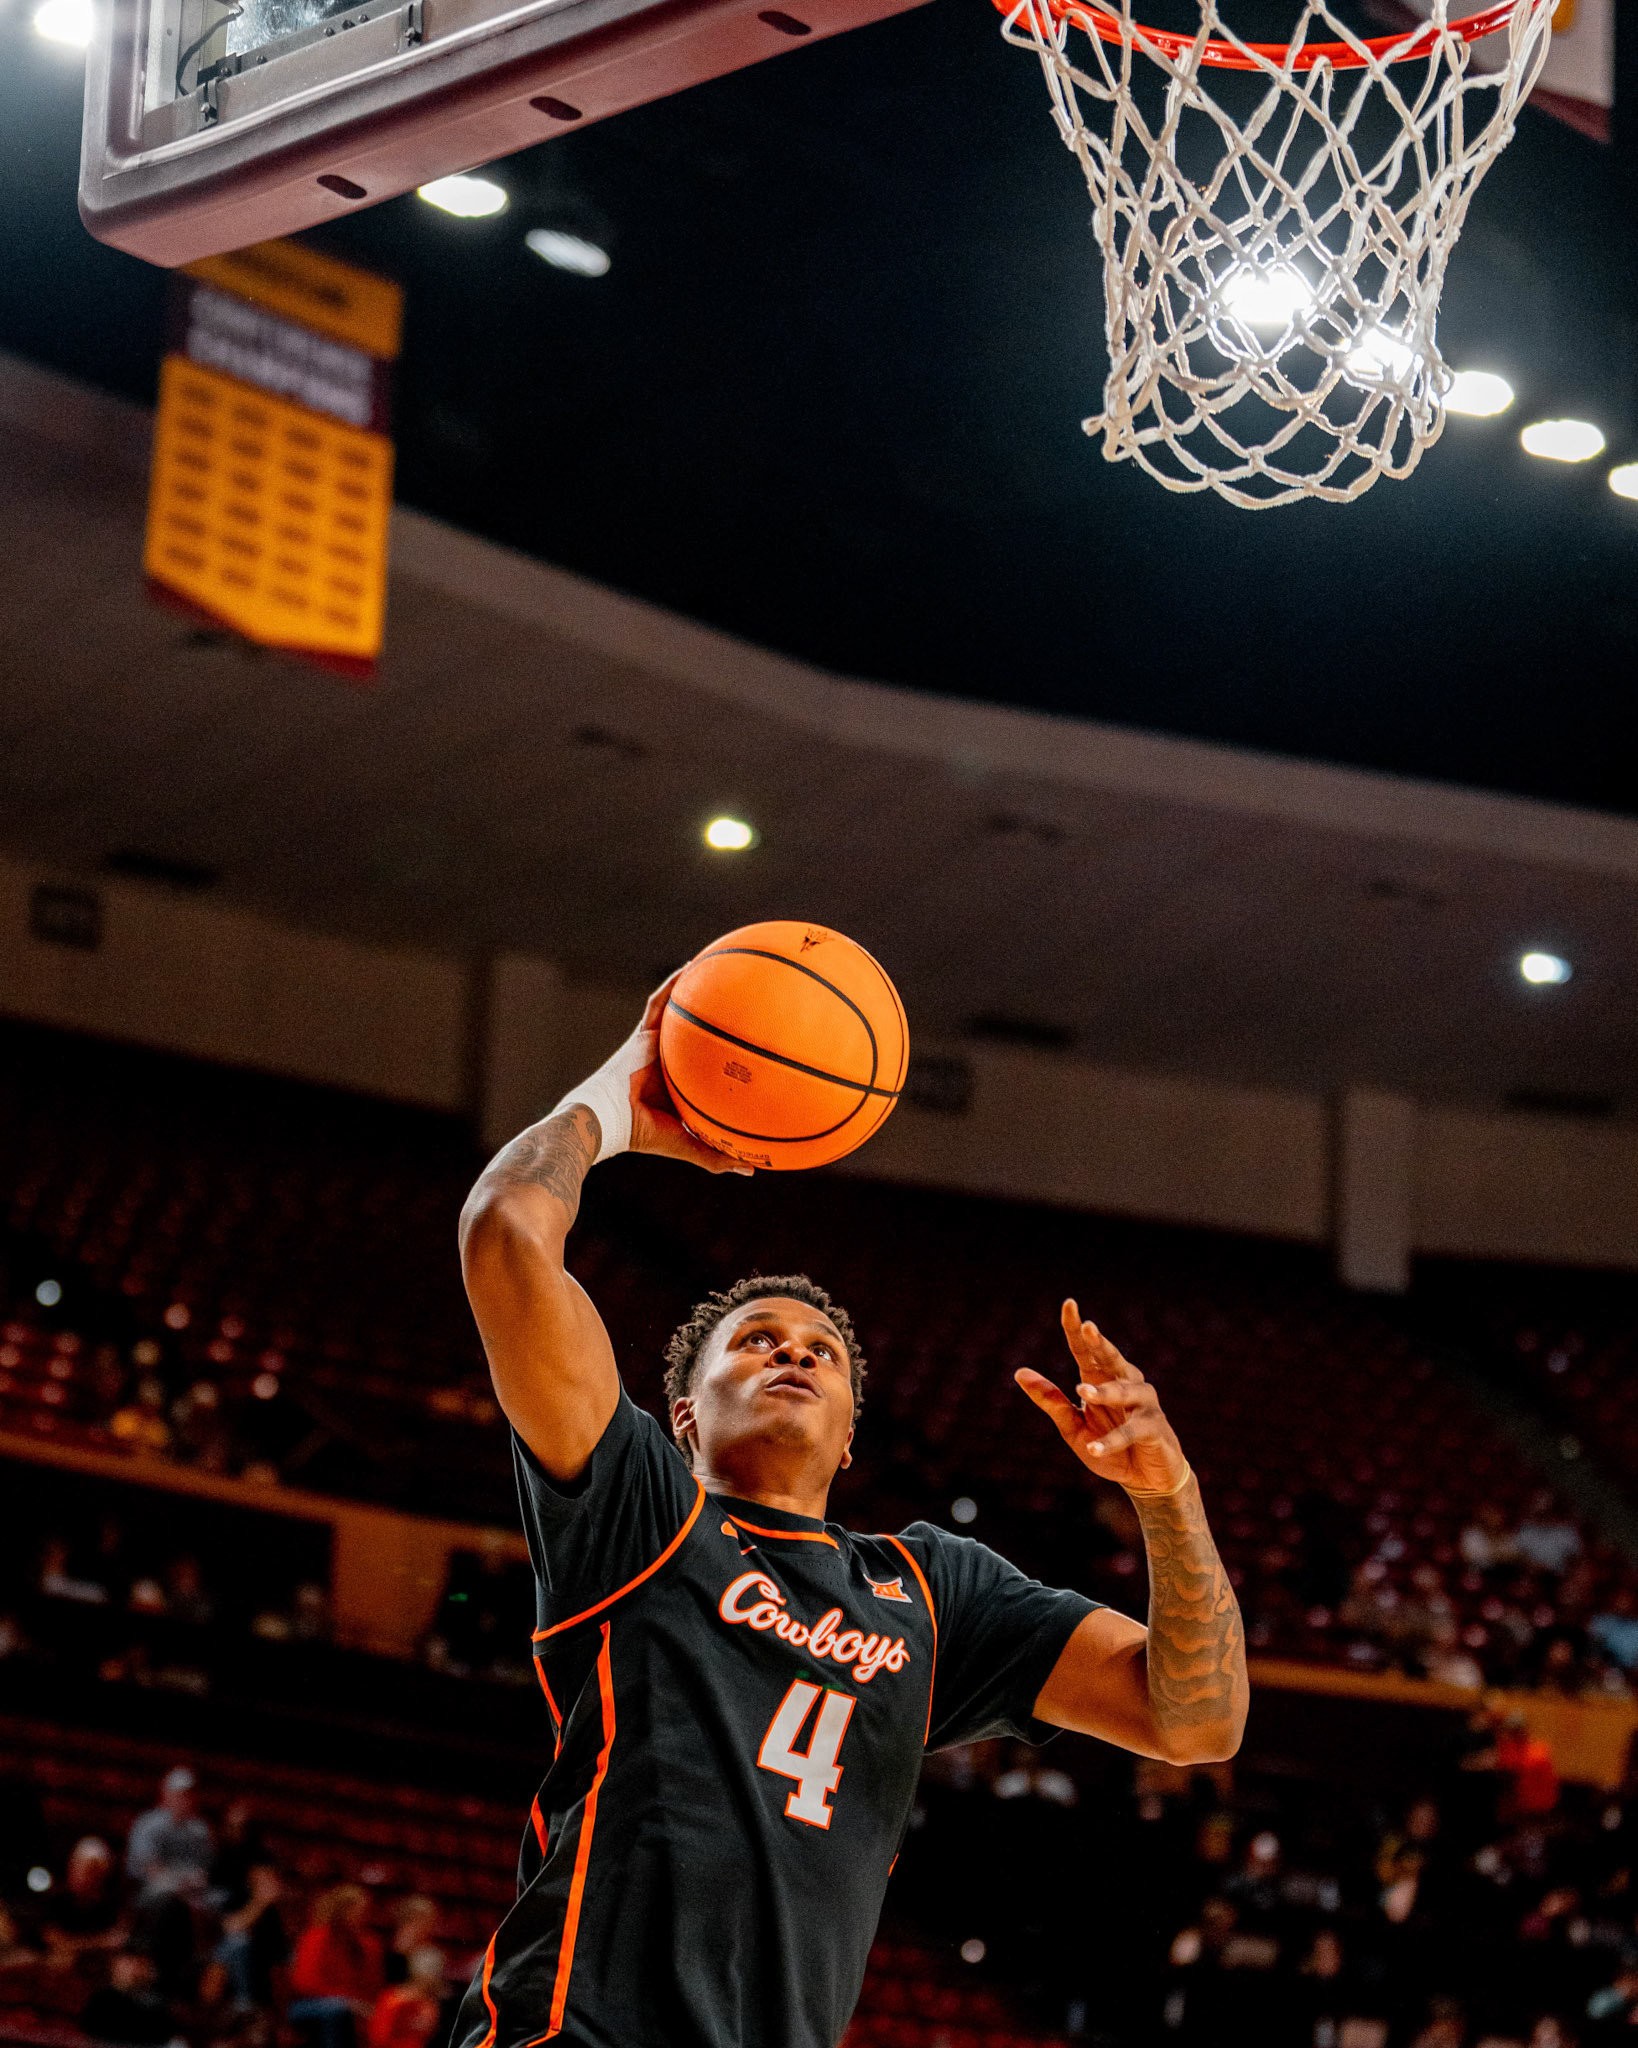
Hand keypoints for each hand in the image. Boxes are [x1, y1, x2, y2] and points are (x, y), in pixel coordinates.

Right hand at [626, 970, 750, 1175]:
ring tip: (720, 966)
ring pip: (678, 1011)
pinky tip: (691, 966)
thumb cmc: (640, 1135)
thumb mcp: (686, 1145)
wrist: (605, 1121)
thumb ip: (717, 1154)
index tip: (750, 1043)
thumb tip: (753, 1169)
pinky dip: (673, 984)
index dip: (723, 1053)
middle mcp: (667, 1058)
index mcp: (677, 1082)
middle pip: (695, 1031)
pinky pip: (658, 1003)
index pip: (703, 1063)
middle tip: (743, 998)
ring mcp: (654, 1043)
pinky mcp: (642, 1033)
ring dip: (695, 989)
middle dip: (715, 1014)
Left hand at [1015, 1300, 1188, 1495]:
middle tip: (1087, 1327)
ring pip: (1123, 1390)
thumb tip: (1019, 1372)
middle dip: (1100, 1342)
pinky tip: (1094, 1448)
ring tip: (1083, 1391)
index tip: (1069, 1304)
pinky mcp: (1155, 1428)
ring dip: (1104, 1392)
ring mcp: (1143, 1404)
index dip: (1076, 1328)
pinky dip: (1112, 1440)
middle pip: (1111, 1358)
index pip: (1086, 1349)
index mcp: (1100, 1379)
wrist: (1146, 1479)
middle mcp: (1125, 1383)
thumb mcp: (1073, 1426)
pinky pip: (1132, 1431)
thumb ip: (1051, 1401)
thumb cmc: (1107, 1447)